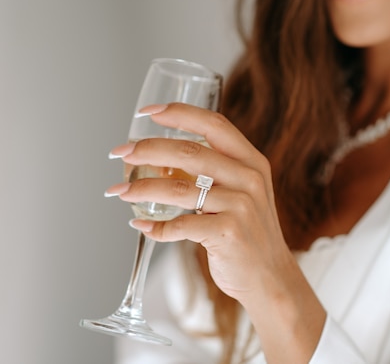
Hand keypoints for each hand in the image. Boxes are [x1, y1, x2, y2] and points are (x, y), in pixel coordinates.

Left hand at [107, 103, 325, 362]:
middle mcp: (249, 179)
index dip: (179, 113)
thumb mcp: (244, 191)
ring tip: (119, 191)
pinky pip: (180, 225)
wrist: (270, 277)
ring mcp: (240, 206)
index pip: (214, 124)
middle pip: (191, 152)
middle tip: (122, 153)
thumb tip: (162, 157)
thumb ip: (217, 170)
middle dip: (148, 149)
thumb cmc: (249, 232)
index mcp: (252, 161)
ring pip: (180, 189)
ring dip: (142, 189)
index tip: (148, 112)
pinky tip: (140, 224)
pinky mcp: (228, 233)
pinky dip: (155, 226)